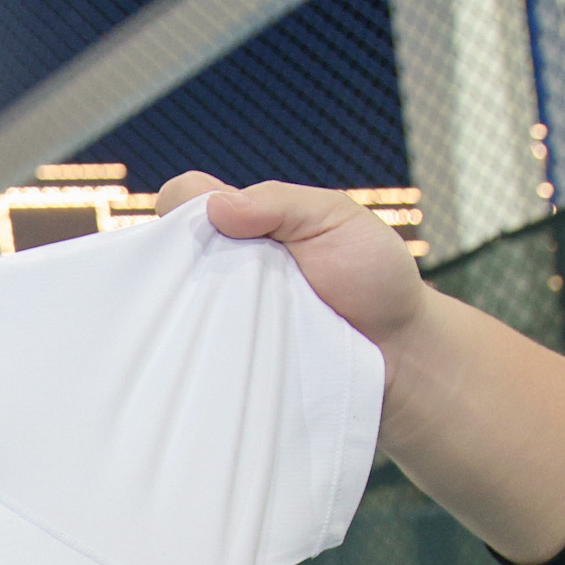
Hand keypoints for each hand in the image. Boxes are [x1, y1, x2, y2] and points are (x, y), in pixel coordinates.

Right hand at [157, 174, 426, 348]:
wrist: (400, 351)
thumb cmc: (372, 275)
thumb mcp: (336, 218)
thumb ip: (279, 203)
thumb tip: (216, 207)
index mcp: (242, 224)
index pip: (183, 200)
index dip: (181, 208)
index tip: (206, 226)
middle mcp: (221, 267)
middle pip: (164, 254)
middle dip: (176, 263)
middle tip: (222, 279)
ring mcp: (218, 319)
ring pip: (170, 309)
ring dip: (187, 313)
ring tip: (226, 323)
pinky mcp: (224, 364)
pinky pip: (193, 357)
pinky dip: (195, 355)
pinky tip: (209, 356)